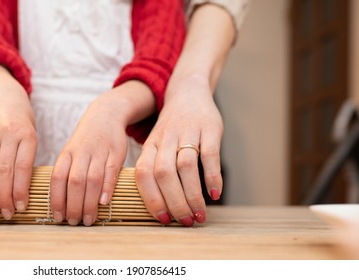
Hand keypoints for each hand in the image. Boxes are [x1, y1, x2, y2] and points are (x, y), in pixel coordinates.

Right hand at [0, 64, 36, 219]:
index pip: (22, 167)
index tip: (21, 207)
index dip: (20, 189)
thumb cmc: (23, 121)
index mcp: (27, 136)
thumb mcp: (31, 136)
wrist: (4, 96)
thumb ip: (26, 160)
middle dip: (5, 196)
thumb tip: (23, 192)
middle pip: (4, 170)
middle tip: (6, 214)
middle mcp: (9, 135)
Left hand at [51, 81, 154, 225]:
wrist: (105, 115)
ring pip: (92, 179)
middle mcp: (81, 153)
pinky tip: (104, 203)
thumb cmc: (85, 142)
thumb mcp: (70, 153)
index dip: (56, 199)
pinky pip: (111, 171)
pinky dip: (107, 188)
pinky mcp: (116, 153)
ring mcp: (99, 153)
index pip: (57, 178)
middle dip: (73, 205)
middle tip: (74, 222)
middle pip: (74, 182)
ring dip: (89, 202)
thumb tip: (59, 204)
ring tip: (88, 219)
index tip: (57, 217)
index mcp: (66, 155)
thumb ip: (65, 174)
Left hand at [135, 77, 223, 225]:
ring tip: (200, 215)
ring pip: (185, 166)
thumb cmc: (172, 128)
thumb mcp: (157, 145)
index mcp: (150, 146)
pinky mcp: (209, 128)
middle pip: (164, 174)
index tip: (163, 220)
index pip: (143, 174)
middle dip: (174, 202)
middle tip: (185, 222)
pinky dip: (212, 176)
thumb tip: (162, 209)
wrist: (188, 91)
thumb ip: (155, 171)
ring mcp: (187, 132)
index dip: (151, 198)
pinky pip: (210, 154)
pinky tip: (215, 193)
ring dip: (192, 194)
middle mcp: (165, 139)